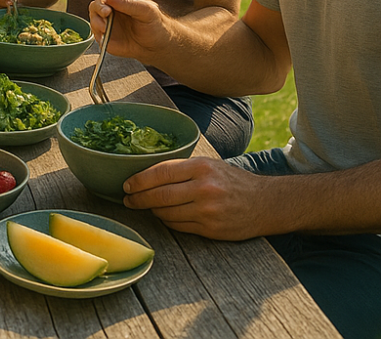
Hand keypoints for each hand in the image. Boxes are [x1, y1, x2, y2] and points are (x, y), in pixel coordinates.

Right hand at [89, 0, 171, 58]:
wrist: (157, 47)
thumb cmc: (156, 25)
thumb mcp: (147, 11)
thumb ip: (128, 3)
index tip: (106, 5)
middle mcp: (111, 7)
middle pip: (96, 3)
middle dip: (98, 9)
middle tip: (106, 15)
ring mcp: (107, 22)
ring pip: (93, 18)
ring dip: (96, 22)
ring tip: (106, 29)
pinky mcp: (105, 35)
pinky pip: (96, 34)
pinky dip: (98, 35)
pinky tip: (105, 38)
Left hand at [123, 156, 268, 240]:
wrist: (266, 203)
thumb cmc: (232, 180)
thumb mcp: (208, 164)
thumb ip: (181, 168)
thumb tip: (147, 174)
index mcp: (200, 167)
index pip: (160, 173)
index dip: (139, 180)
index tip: (126, 185)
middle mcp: (203, 188)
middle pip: (159, 195)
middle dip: (138, 198)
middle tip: (127, 199)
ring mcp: (207, 211)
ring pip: (167, 213)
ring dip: (152, 211)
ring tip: (146, 207)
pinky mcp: (211, 229)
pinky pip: (179, 226)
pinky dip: (168, 221)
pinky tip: (164, 216)